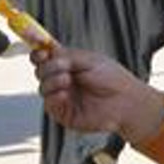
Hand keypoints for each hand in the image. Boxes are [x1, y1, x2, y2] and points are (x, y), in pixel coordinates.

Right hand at [34, 46, 163, 144]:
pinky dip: (54, 96)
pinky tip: (65, 94)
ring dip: (51, 80)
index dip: (39, 53)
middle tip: (62, 66)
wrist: (124, 101)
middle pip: (40, 71)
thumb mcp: (88, 60)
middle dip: (47, 66)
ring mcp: (62, 97)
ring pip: (42, 87)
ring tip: (67, 80)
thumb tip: (47, 52)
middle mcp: (62, 81)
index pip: (45, 58)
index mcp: (68, 66)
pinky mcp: (63, 113)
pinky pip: (49, 103)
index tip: (41, 50)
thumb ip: (65, 55)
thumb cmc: (112, 79)